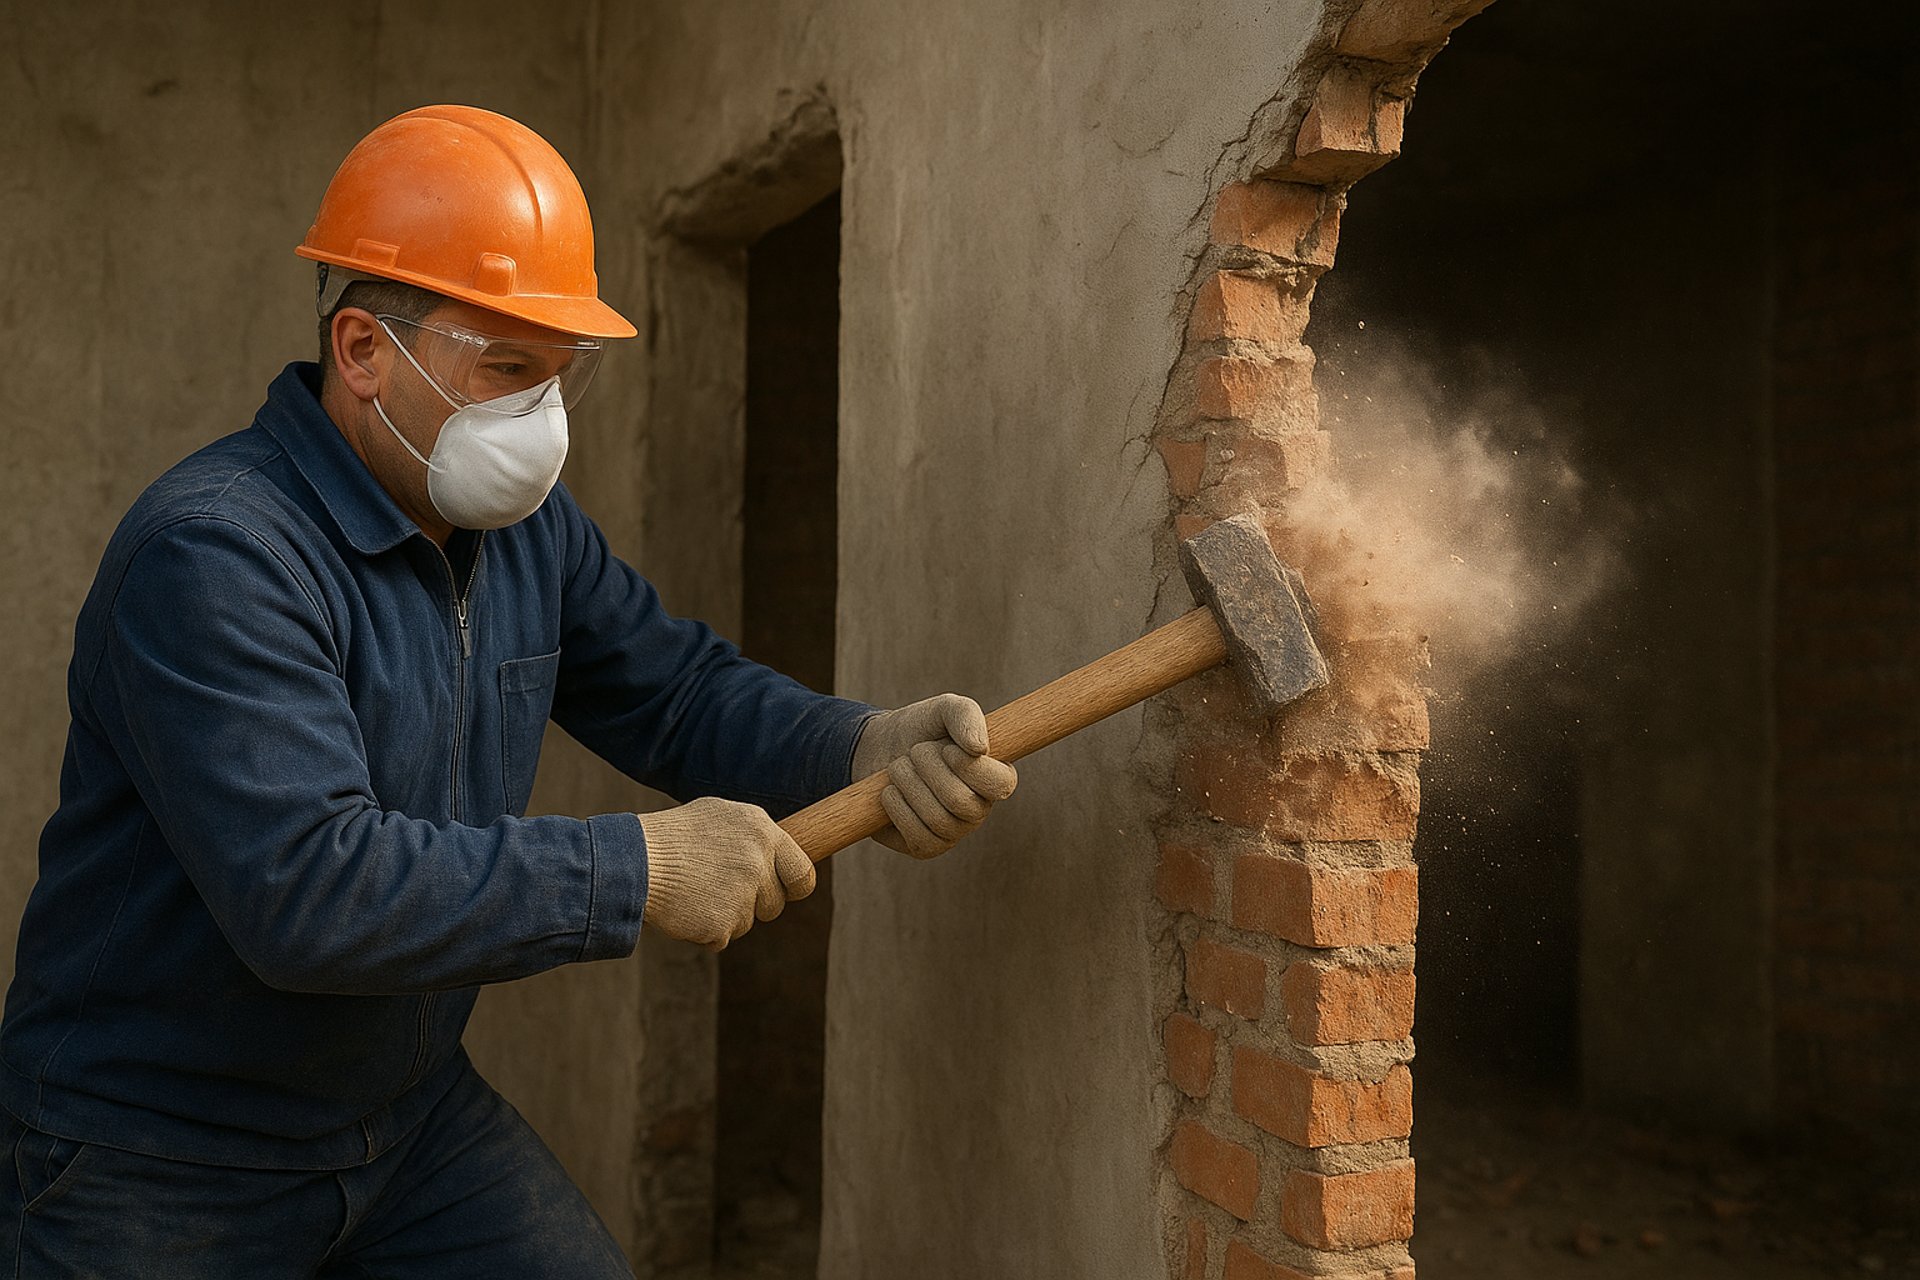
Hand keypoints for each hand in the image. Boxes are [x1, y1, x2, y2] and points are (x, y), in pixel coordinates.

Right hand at [638, 796, 814, 948]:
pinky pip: (722, 938)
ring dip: (725, 916)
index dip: (794, 887)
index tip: (785, 891)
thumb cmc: (673, 837)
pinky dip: (704, 930)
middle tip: (719, 889)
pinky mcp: (722, 924)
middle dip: (753, 904)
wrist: (633, 862)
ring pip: (747, 922)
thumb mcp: (719, 816)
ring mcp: (742, 894)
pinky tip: (684, 907)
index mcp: (763, 831)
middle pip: (775, 904)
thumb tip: (778, 853)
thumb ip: (754, 836)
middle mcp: (758, 862)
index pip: (804, 873)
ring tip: (695, 892)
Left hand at [851, 693, 1017, 858]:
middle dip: (928, 769)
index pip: (1001, 784)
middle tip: (914, 752)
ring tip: (899, 768)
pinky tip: (890, 792)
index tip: (946, 747)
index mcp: (996, 777)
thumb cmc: (920, 729)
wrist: (880, 748)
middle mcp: (979, 809)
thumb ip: (965, 715)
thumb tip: (979, 748)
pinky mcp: (926, 847)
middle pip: (960, 802)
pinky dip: (897, 808)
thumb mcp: (943, 709)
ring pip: (937, 819)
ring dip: (908, 784)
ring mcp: (953, 831)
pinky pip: (918, 838)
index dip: (969, 766)